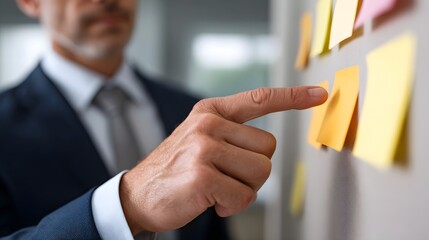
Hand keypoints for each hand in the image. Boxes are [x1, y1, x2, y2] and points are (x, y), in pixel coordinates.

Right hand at [119, 86, 327, 234]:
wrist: (138, 193)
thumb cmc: (177, 169)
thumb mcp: (200, 138)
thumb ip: (231, 134)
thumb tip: (267, 146)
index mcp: (210, 112)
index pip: (259, 99)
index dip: (292, 97)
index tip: (320, 94)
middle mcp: (208, 124)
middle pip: (268, 149)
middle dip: (253, 170)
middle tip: (225, 176)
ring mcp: (204, 148)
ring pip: (261, 172)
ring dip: (243, 188)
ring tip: (216, 188)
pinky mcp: (203, 175)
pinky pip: (244, 196)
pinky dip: (231, 205)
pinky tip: (210, 201)